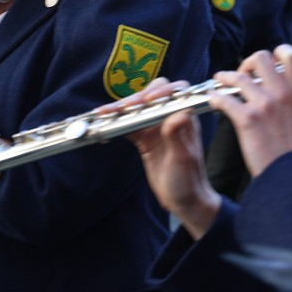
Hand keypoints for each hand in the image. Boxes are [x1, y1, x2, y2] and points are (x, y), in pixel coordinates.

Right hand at [112, 78, 221, 240]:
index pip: (176, 92)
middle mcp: (171, 118)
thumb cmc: (188, 180)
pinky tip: (104, 124)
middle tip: (121, 108)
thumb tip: (179, 113)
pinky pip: (129, 124)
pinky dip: (117, 122)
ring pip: (139, 109)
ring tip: (103, 113)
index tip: (146, 101)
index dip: (161, 92)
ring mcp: (157, 128)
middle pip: (154, 95)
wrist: (183, 199)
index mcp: (186, 118)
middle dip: (136, 97)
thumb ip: (178, 136)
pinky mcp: (145, 138)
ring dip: (122, 109)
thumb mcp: (182, 159)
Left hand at [211, 46, 291, 177]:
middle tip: (242, 74)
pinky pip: (225, 99)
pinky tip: (214, 100)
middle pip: (260, 58)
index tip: (267, 62)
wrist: (290, 173)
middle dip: (247, 63)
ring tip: (219, 81)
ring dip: (225, 77)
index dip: (276, 53)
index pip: (289, 55)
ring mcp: (265, 104)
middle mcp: (282, 92)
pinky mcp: (248, 118)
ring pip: (238, 76)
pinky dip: (216, 98)